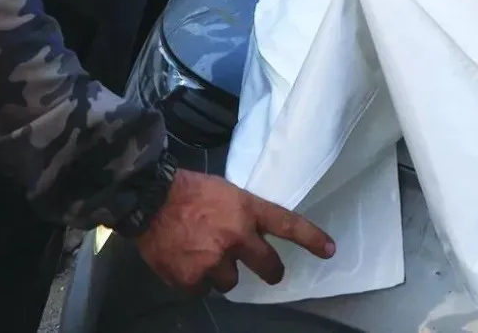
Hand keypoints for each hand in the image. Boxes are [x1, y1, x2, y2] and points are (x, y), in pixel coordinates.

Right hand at [136, 170, 334, 294]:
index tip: (330, 250)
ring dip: (221, 272)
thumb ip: (241, 213)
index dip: (311, 239)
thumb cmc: (187, 189)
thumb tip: (251, 233)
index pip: (287, 224)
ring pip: (230, 281)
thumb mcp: (224, 191)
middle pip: (268, 266)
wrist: (147, 198)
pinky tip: (184, 262)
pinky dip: (195, 280)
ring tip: (202, 254)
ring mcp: (214, 262)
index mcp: (246, 210)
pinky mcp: (192, 279)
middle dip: (270, 270)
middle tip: (268, 271)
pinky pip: (203, 289)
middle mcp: (236, 238)